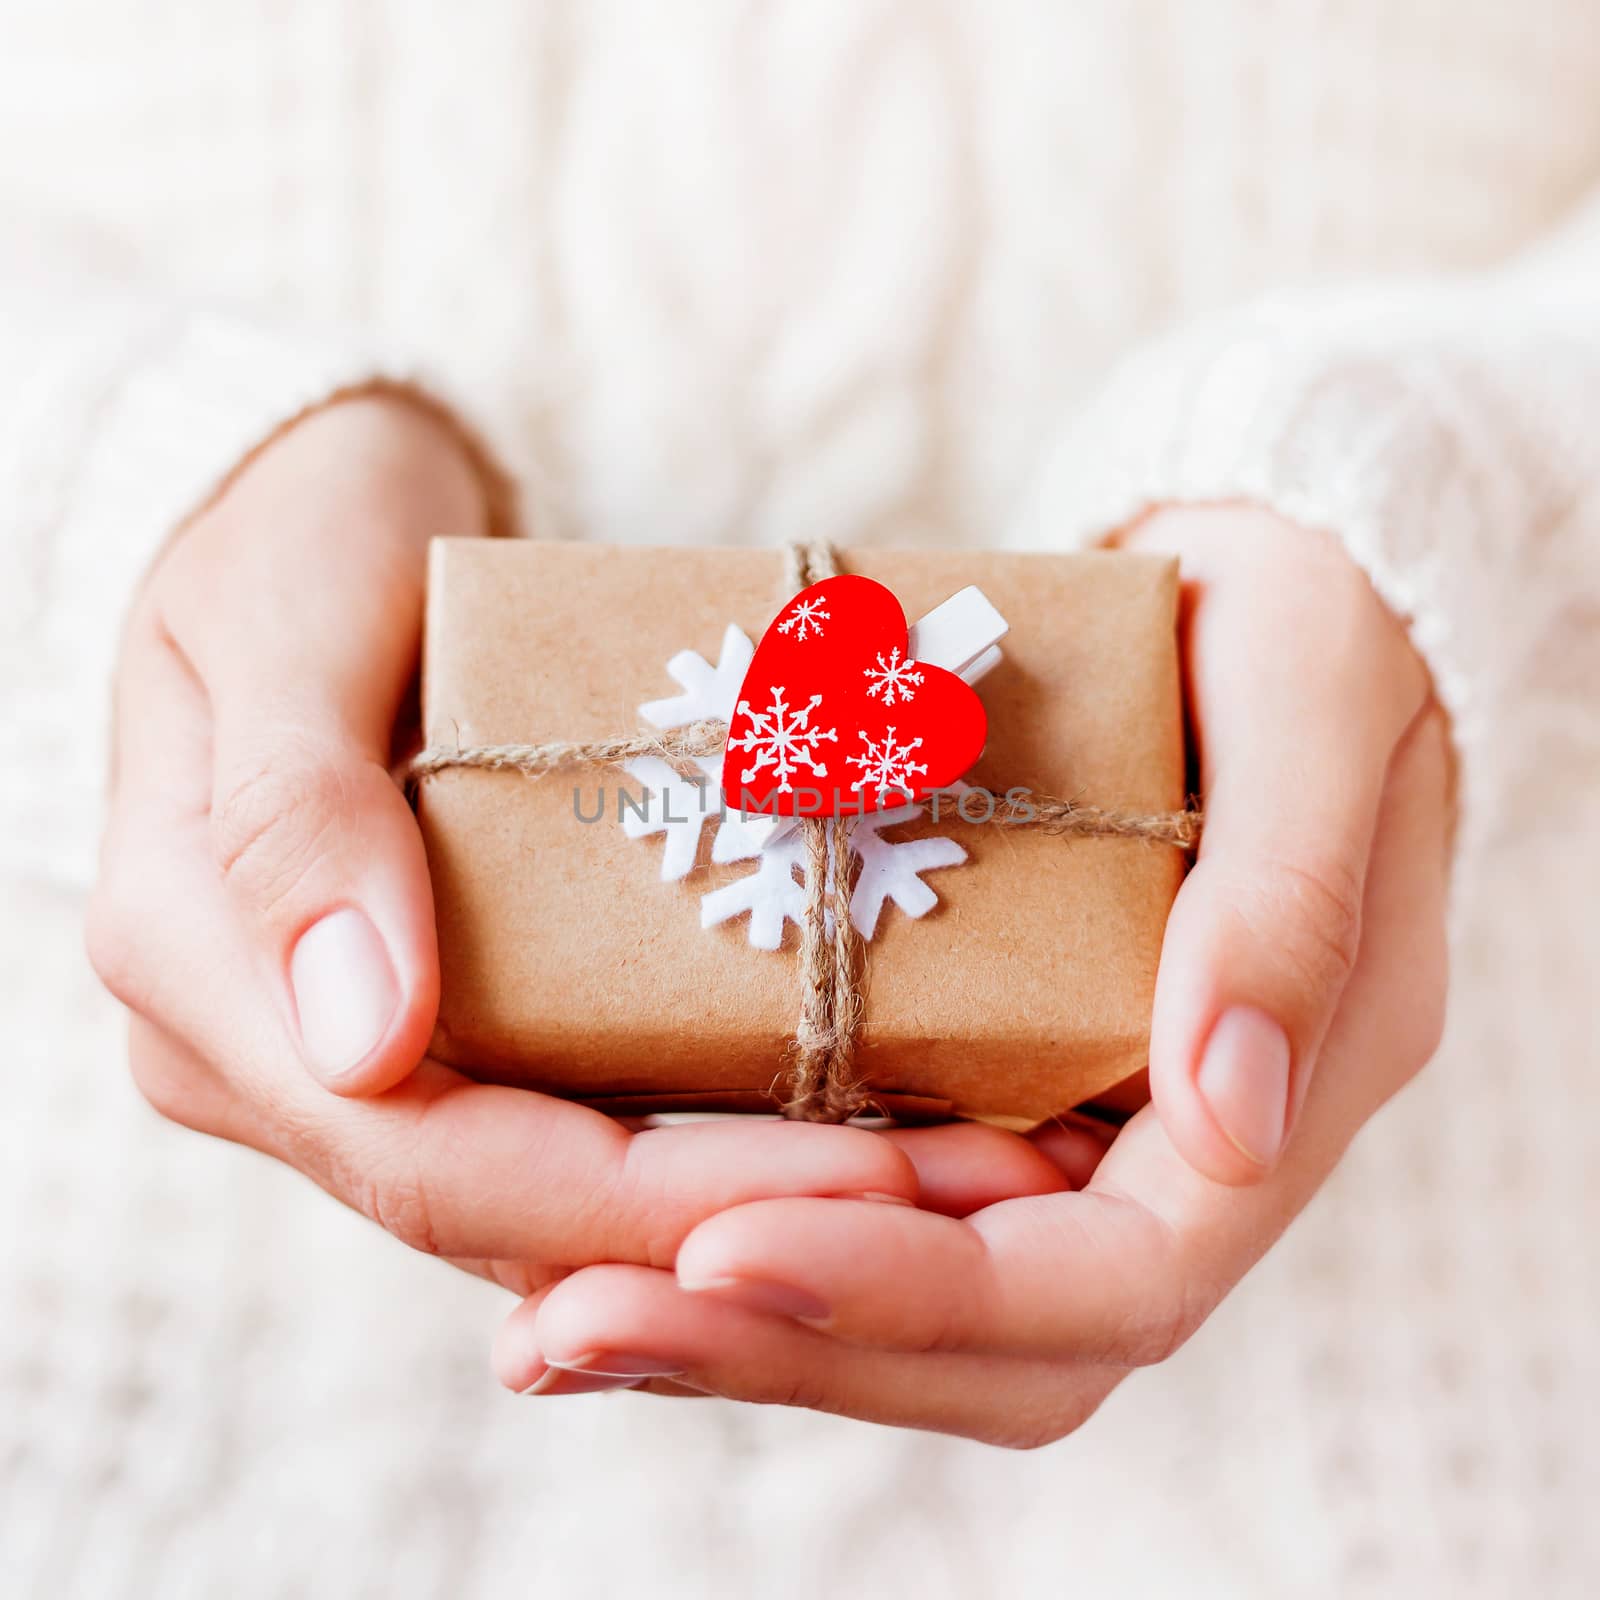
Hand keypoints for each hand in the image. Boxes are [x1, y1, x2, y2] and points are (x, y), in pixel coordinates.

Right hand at [87, 395, 917, 1294]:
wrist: (310, 516)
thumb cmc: (292, 532)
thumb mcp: (284, 614)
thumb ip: (297, 810)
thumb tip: (361, 1038)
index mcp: (203, 980)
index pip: (429, 1156)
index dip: (644, 1198)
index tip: (862, 1183)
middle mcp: (274, 1060)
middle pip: (514, 1209)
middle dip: (739, 1223)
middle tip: (965, 1194)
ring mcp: (357, 1058)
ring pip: (558, 1198)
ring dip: (750, 1204)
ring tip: (954, 1173)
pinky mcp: (441, 1031)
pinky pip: (579, 1124)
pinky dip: (714, 1139)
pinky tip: (863, 1118)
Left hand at [489, 506, 1451, 1433]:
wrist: (1248, 603)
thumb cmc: (1293, 624)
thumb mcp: (1314, 701)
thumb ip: (1286, 899)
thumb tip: (1226, 1119)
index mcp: (1282, 1095)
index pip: (1115, 1281)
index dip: (923, 1288)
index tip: (728, 1250)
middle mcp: (1173, 1157)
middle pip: (995, 1347)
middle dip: (791, 1345)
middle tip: (572, 1329)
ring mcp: (1077, 1136)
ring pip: (921, 1315)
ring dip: (741, 1332)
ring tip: (554, 1326)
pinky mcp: (989, 1089)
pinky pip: (875, 1214)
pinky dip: (747, 1245)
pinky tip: (603, 1246)